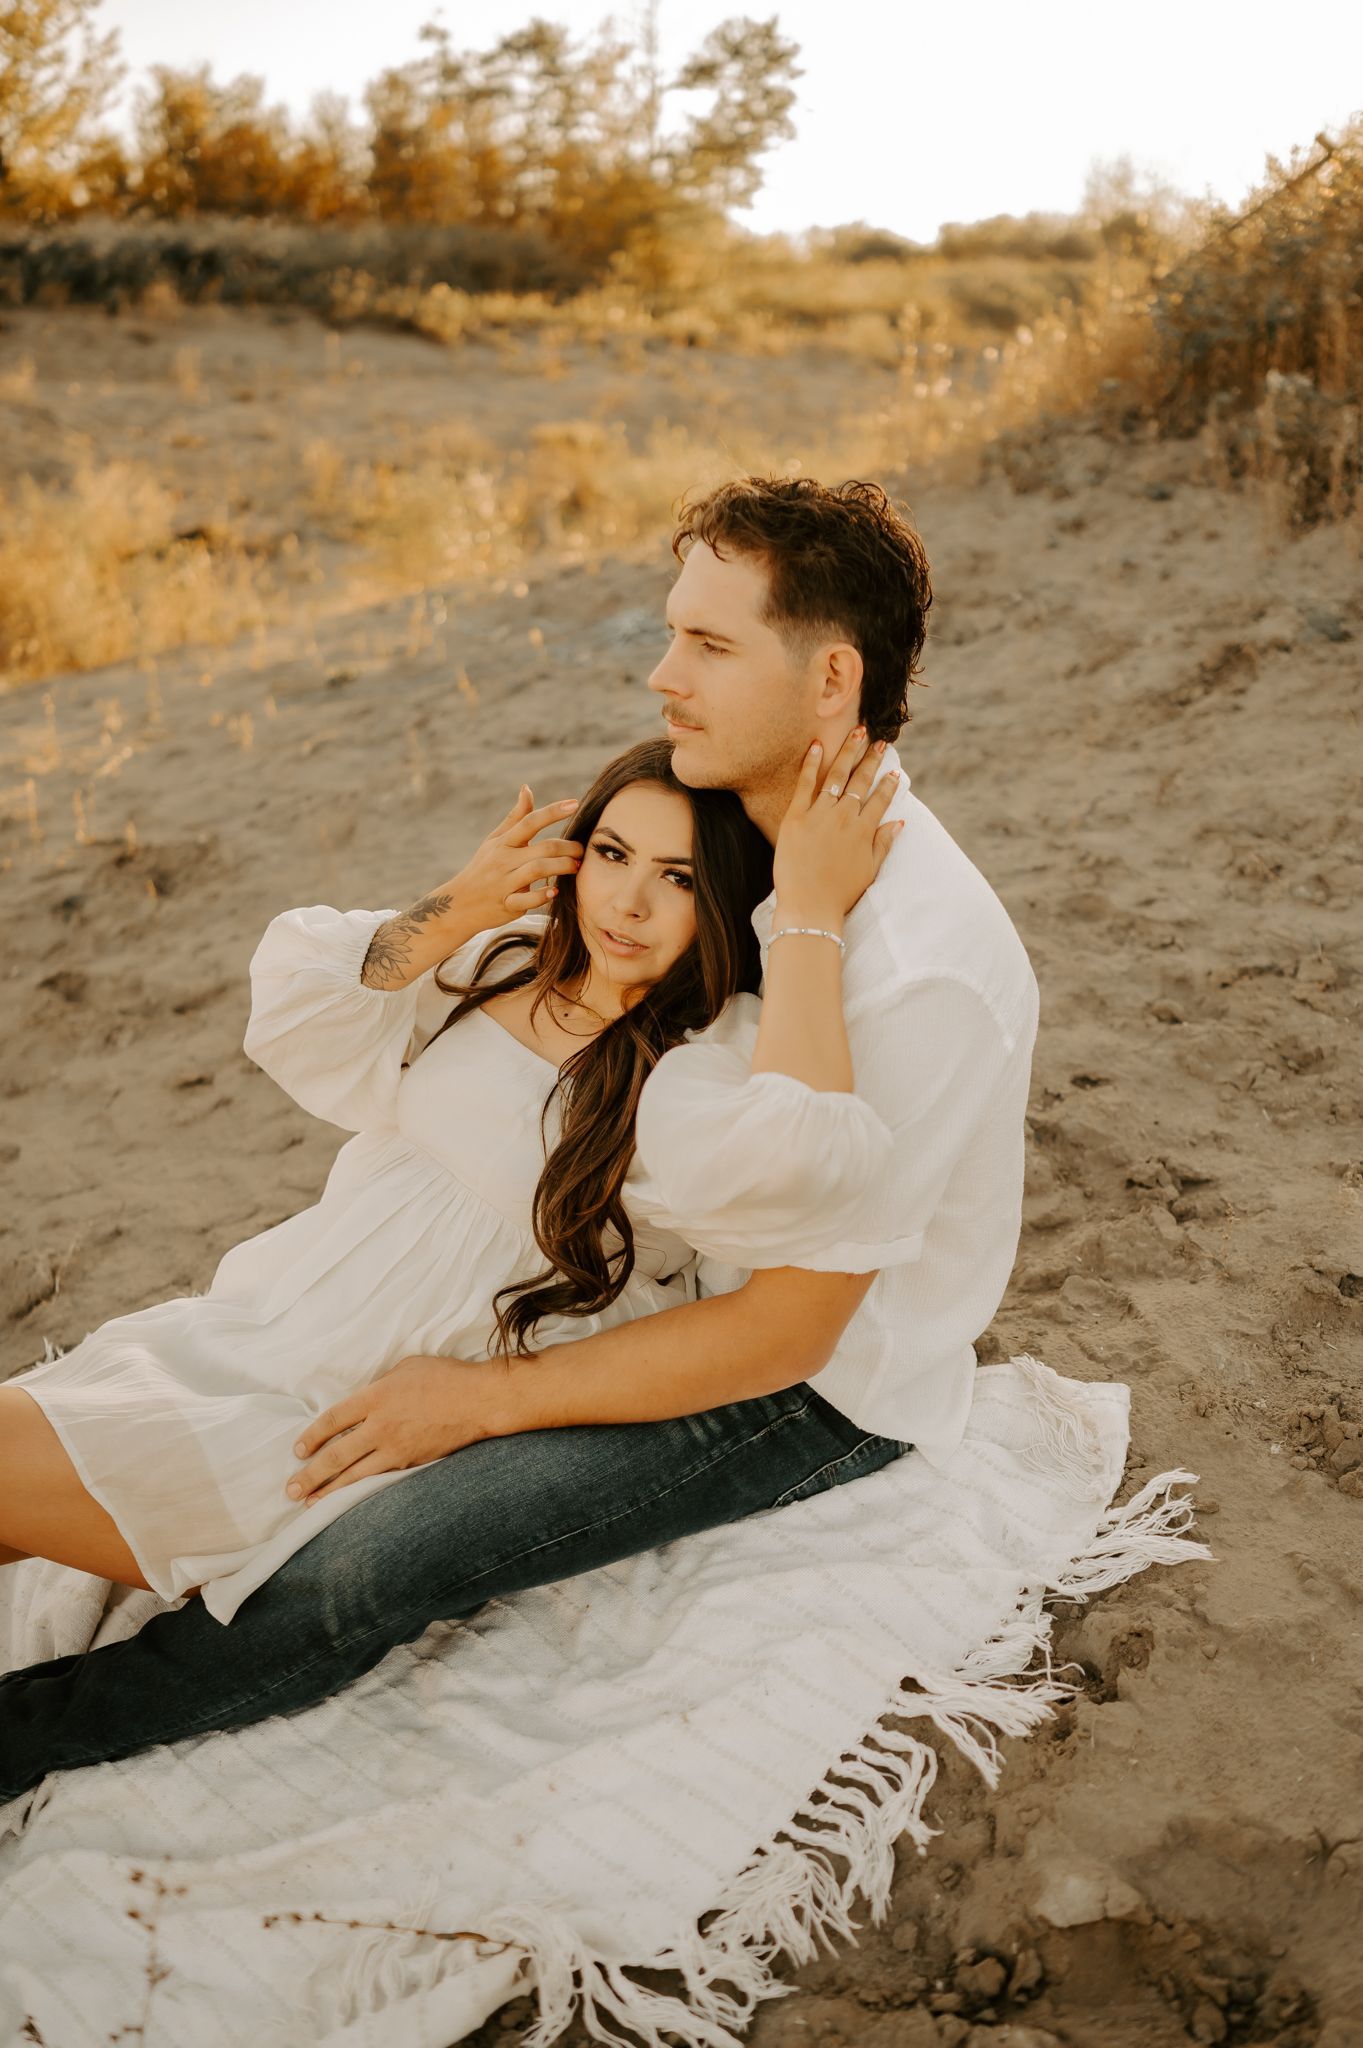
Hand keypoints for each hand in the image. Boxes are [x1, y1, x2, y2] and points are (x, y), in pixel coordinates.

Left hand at [287, 1355, 500, 1503]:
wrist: (480, 1401)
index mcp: (377, 1397)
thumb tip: (364, 1400)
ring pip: (356, 1476)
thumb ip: (379, 1385)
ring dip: (330, 1491)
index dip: (313, 1436)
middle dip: (311, 1475)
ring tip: (310, 1504)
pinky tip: (348, 1501)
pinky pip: (380, 1480)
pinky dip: (360, 1491)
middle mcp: (382, 1426)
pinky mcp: (412, 1464)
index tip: (298, 1450)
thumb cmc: (445, 1377)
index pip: (334, 1419)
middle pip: (338, 1455)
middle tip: (291, 1490)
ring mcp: (398, 1449)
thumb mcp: (405, 1368)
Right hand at [442, 783, 584, 930]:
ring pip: (537, 870)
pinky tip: (555, 891)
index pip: (529, 822)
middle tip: (581, 850)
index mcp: (503, 842)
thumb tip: (527, 788)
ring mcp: (505, 882)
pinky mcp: (507, 904)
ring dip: (562, 867)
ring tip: (576, 866)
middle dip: (567, 847)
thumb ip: (515, 817)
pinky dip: (542, 895)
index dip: (552, 812)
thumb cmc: (483, 868)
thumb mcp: (495, 841)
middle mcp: (504, 860)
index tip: (574, 804)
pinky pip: (527, 899)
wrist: (459, 904)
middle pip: (542, 848)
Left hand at [772, 727, 901, 924]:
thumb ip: (883, 844)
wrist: (809, 906)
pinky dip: (811, 763)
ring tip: (856, 731)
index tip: (894, 772)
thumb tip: (899, 823)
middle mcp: (844, 818)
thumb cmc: (840, 894)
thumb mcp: (869, 871)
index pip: (880, 800)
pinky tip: (817, 745)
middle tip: (879, 741)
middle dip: (872, 759)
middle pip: (861, 781)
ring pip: (837, 776)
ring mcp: (820, 815)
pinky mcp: (796, 817)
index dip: (889, 785)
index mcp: (864, 831)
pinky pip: (805, 784)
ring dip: (848, 751)